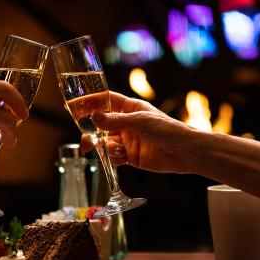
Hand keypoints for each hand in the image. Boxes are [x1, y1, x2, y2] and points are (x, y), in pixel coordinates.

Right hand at [80, 91, 195, 173]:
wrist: (184, 153)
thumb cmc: (168, 130)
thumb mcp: (140, 122)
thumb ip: (115, 120)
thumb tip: (93, 117)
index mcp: (130, 108)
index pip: (106, 101)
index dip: (91, 103)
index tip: (75, 107)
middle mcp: (126, 123)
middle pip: (100, 125)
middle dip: (92, 132)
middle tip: (86, 141)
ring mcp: (127, 139)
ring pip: (104, 142)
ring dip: (104, 147)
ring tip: (115, 150)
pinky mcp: (129, 155)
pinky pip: (112, 156)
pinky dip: (112, 158)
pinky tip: (122, 157)